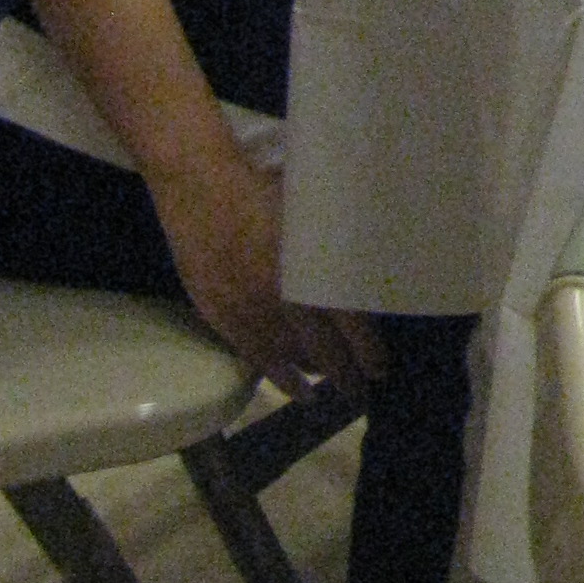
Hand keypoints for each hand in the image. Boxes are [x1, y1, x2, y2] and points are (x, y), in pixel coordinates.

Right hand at [148, 152, 377, 393]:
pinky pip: (254, 354)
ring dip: (315, 376)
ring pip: (289, 356)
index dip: (366, 350)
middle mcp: (282, 298)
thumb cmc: (265, 190)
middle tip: (363, 389)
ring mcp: (249, 310)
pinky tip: (297, 391)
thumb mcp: (315, 213)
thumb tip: (373, 263)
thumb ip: (339, 243)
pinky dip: (277, 375)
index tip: (381, 367)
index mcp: (311, 270)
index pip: (349, 323)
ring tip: (338, 392)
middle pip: (321, 347)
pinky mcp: (220, 315)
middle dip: (345, 372)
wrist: (202, 190)